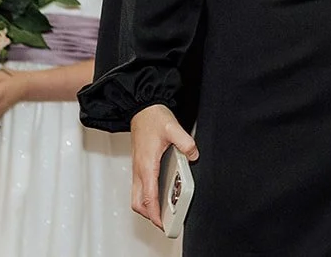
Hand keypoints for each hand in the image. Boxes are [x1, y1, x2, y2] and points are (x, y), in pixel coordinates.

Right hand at [130, 104, 197, 229]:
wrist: (141, 108)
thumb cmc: (152, 118)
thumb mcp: (173, 127)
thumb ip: (185, 142)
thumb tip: (193, 154)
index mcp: (146, 165)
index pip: (149, 197)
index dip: (156, 213)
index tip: (163, 223)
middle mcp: (139, 169)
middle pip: (138, 203)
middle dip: (149, 215)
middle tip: (163, 222)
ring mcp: (137, 168)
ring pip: (137, 197)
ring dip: (147, 208)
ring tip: (162, 213)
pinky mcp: (139, 165)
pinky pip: (139, 188)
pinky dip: (146, 197)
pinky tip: (158, 196)